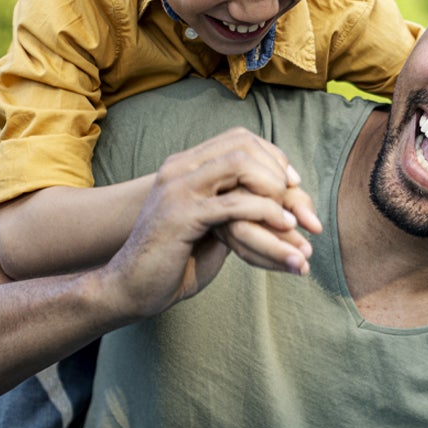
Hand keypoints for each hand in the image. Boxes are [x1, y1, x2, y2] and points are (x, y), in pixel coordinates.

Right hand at [97, 128, 320, 319]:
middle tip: (297, 200)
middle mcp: (180, 168)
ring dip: (274, 188)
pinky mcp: (182, 216)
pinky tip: (282, 228)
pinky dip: (266, 212)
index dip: (272, 155)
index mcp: (184, 165)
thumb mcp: (211, 225)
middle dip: (278, 169)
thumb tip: (277, 199)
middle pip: (243, 145)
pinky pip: (235, 204)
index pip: (239, 138)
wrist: (130, 289)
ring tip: (289, 218)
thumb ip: (234, 204)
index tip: (292, 181)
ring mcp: (178, 189)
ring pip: (240, 164)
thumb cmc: (173, 260)